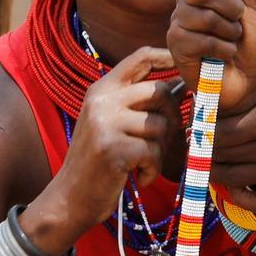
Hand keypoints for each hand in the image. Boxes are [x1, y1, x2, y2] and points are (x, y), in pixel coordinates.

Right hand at [31, 47, 182, 244]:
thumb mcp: (113, 123)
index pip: (140, 57)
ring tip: (143, 163)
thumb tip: (182, 85)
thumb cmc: (99, 161)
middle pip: (160, 91)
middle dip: (173, 117)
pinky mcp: (112, 149)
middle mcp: (101, 100)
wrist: (70, 198)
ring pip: (160, 126)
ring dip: (160, 151)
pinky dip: (152, 169)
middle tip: (163, 141)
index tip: (186, 69)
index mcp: (101, 89)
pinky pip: (153, 152)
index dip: (167, 56)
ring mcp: (105, 123)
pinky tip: (138, 177)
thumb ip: (140, 102)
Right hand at [166, 0, 255, 113]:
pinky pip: (202, 38)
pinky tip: (223, 56)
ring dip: (230, 30)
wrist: (246, 82)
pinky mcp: (176, 46)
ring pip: (203, 13)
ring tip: (231, 41)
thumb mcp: (253, 4)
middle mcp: (186, 1)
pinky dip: (223, 48)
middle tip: (237, 21)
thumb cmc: (247, 45)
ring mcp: (178, 23)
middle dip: (231, 6)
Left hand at [211, 63, 255, 212]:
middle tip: (196, 138)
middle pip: (219, 156)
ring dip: (213, 169)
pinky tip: (235, 182)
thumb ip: (243, 83)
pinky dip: (240, 197)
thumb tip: (211, 86)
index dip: (199, 128)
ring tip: (208, 157)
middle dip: (202, 147)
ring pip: (231, 180)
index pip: (216, 133)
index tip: (196, 120)